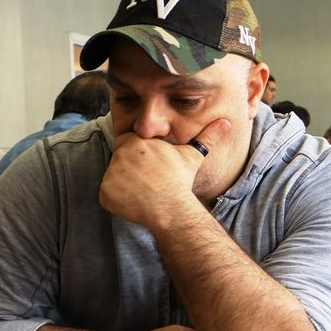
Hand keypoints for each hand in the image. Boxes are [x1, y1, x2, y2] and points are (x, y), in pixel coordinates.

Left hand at [99, 119, 229, 227]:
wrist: (172, 207)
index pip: (128, 143)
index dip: (138, 156)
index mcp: (137, 141)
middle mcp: (120, 154)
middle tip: (147, 182)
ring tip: (142, 193)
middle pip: (120, 160)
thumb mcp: (193, 156)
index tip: (149, 168)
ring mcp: (111, 174)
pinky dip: (117, 201)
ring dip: (123, 185)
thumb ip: (206, 137)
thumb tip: (226, 123)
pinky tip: (134, 203)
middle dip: (130, 170)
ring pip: (113, 178)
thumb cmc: (182, 181)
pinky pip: (107, 196)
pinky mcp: (105, 193)